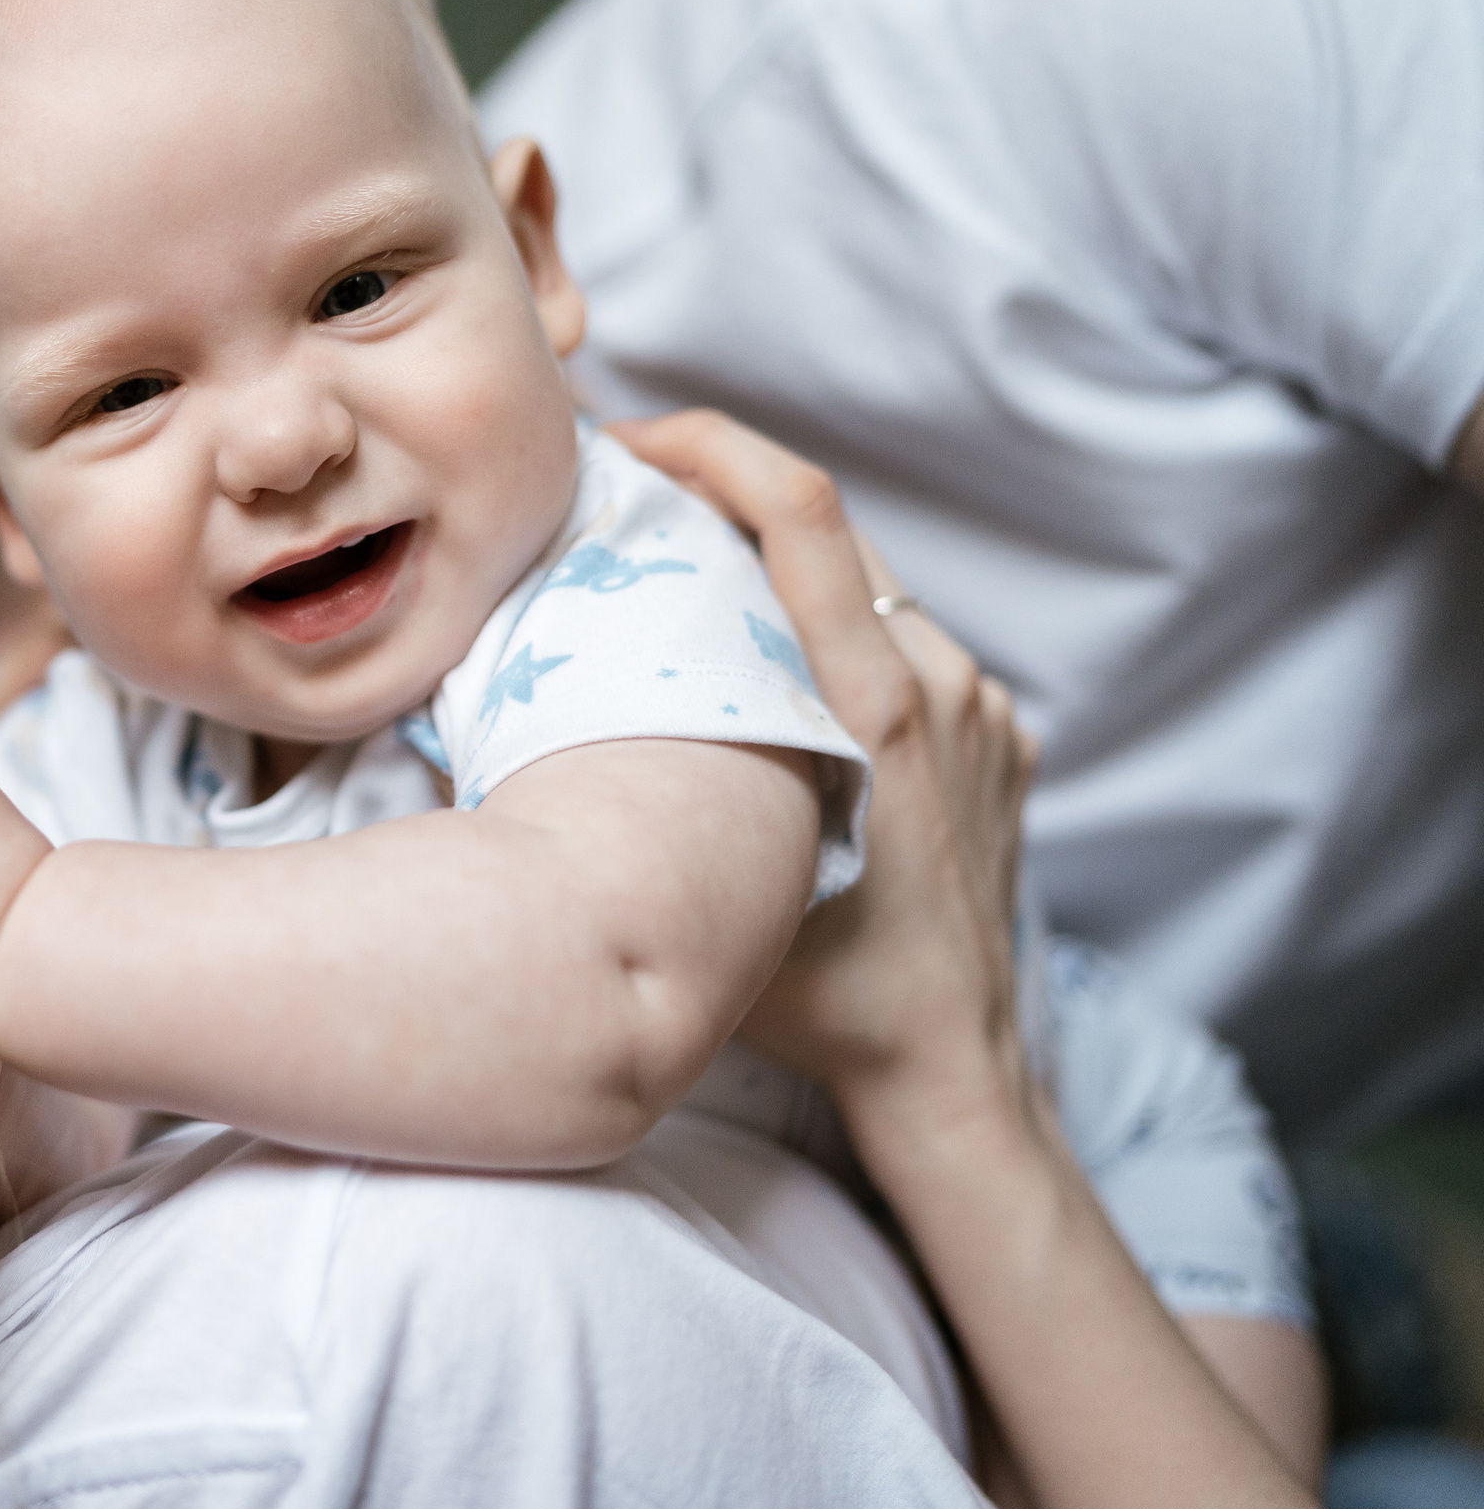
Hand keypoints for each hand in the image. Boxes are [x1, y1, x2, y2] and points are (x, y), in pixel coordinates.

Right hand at [610, 412, 1038, 1112]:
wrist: (951, 1068)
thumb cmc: (814, 997)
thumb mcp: (712, 872)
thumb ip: (640, 773)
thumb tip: (503, 705)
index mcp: (869, 704)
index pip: (801, 512)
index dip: (716, 448)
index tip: (637, 440)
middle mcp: (942, 683)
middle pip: (828, 536)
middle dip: (726, 507)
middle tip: (635, 514)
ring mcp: (987, 708)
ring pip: (869, 598)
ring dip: (781, 589)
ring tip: (696, 622)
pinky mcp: (1006, 736)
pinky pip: (912, 656)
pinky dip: (842, 652)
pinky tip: (779, 705)